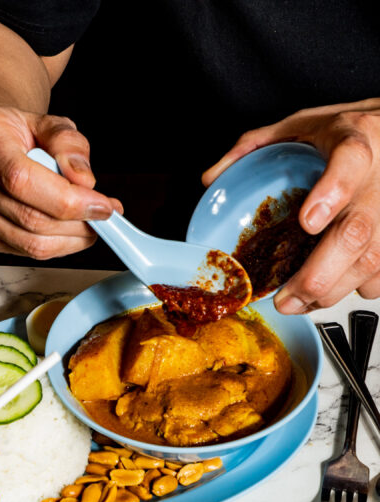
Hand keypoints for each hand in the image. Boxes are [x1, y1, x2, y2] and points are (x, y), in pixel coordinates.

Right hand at [0, 105, 122, 258]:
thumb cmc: (20, 132)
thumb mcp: (50, 123)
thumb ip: (70, 145)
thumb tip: (84, 181)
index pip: (22, 180)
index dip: (68, 200)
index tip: (103, 205)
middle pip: (28, 218)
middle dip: (77, 224)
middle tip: (105, 216)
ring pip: (29, 243)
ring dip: (71, 239)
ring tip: (91, 223)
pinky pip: (24, 251)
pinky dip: (56, 246)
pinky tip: (68, 230)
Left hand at [202, 100, 379, 312]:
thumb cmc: (346, 133)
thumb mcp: (300, 126)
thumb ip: (254, 147)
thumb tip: (211, 178)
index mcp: (354, 140)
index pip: (350, 161)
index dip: (331, 193)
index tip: (308, 221)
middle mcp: (379, 178)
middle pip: (356, 232)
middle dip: (318, 274)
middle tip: (287, 297)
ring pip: (371, 261)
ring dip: (331, 292)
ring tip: (299, 301)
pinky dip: (354, 290)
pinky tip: (332, 289)